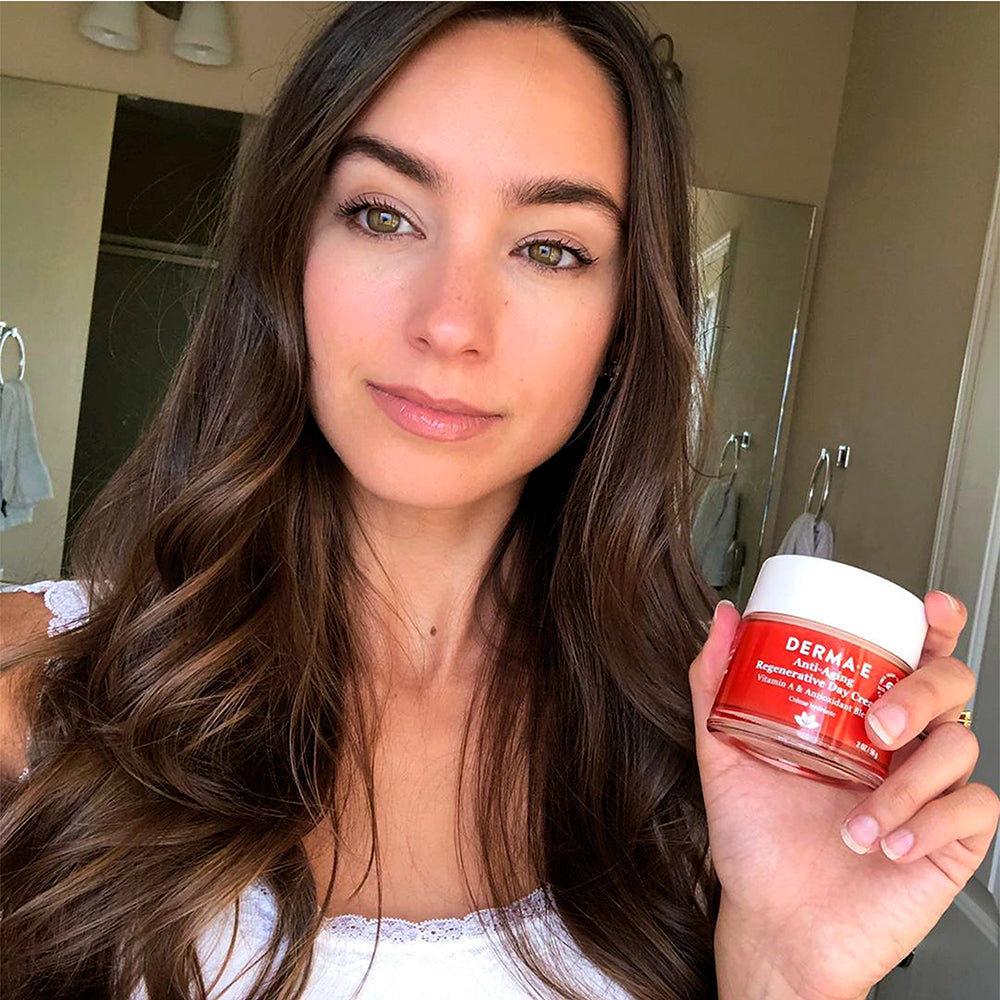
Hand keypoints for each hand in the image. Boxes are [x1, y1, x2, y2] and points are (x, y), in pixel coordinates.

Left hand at [690, 591, 999, 999]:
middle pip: (951, 685)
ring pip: (962, 746)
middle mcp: (899, 746)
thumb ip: (715, 685)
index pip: (909, 656)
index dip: (933, 624)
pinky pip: (975, 809)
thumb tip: (725, 619)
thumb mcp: (724, 754)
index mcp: (857, 718)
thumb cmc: (757, 843)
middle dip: (921, 693)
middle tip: (875, 724)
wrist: (773, 921)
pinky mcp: (950, 841)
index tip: (930, 608)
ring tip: (859, 816)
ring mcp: (929, 791)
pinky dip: (930, 821)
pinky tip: (886, 842)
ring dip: (909, 778)